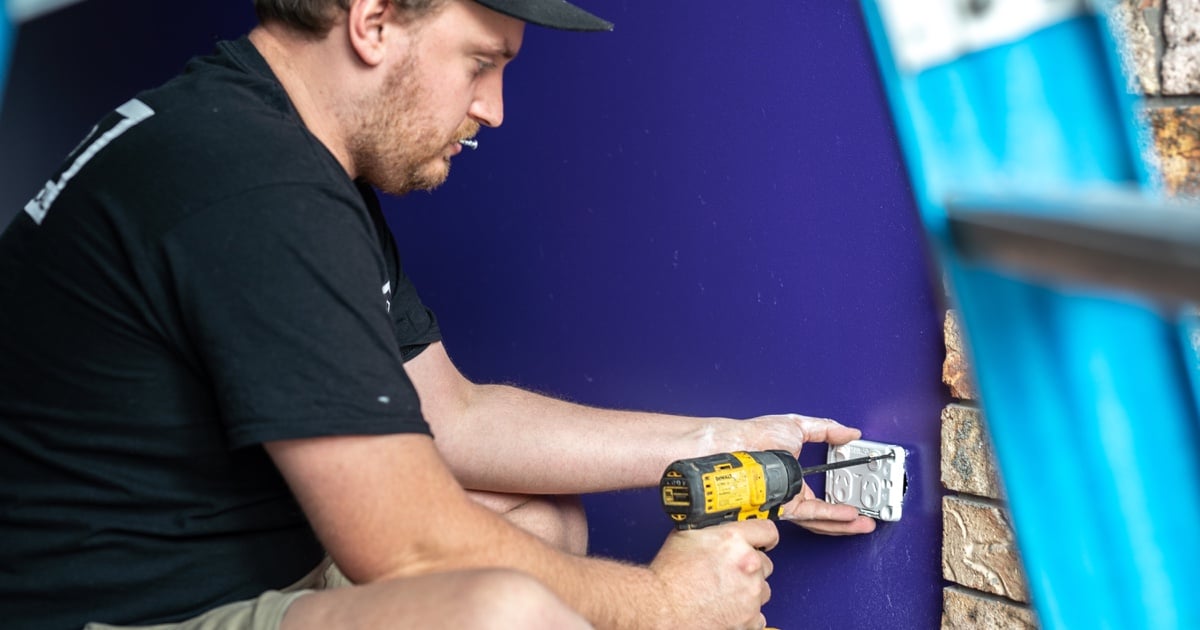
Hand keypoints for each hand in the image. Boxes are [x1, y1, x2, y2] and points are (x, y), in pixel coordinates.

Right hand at [649, 520, 777, 629]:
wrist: (661, 607)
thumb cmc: (669, 575)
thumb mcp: (688, 535)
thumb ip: (713, 530)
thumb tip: (719, 527)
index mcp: (734, 541)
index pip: (767, 531)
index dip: (763, 537)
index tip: (763, 541)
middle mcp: (748, 565)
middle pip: (765, 563)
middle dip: (749, 567)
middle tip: (729, 572)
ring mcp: (751, 594)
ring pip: (763, 590)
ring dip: (749, 590)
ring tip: (725, 592)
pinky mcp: (749, 619)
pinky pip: (758, 615)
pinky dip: (745, 614)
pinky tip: (727, 608)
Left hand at [711, 414, 874, 535]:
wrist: (735, 444)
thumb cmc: (753, 435)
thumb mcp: (797, 426)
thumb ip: (826, 430)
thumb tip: (849, 432)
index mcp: (791, 478)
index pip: (820, 494)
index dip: (840, 497)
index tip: (857, 494)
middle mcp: (789, 494)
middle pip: (822, 513)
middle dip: (846, 519)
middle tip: (867, 518)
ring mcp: (787, 502)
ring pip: (819, 520)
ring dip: (844, 523)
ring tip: (863, 522)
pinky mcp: (783, 507)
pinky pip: (812, 515)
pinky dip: (833, 516)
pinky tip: (849, 515)